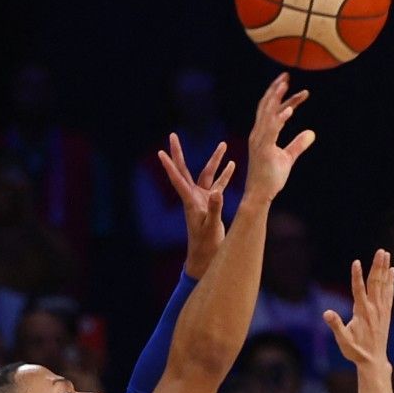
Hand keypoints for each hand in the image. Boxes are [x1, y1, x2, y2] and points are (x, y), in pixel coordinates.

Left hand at [157, 137, 235, 279]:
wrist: (206, 256)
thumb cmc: (206, 245)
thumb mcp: (211, 227)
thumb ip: (214, 209)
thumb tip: (216, 193)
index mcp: (190, 202)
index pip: (178, 180)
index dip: (169, 166)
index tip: (161, 152)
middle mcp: (193, 197)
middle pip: (185, 170)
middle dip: (178, 153)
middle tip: (172, 135)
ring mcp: (202, 199)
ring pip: (207, 174)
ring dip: (215, 160)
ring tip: (223, 145)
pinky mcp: (211, 203)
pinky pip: (218, 185)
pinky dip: (225, 175)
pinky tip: (232, 165)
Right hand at [243, 73, 313, 206]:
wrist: (259, 195)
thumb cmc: (270, 178)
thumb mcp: (287, 158)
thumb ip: (298, 144)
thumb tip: (312, 133)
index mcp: (261, 134)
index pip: (270, 110)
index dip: (280, 97)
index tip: (292, 86)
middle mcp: (257, 134)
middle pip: (265, 105)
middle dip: (276, 89)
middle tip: (287, 75)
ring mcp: (259, 141)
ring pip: (267, 113)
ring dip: (277, 97)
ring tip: (287, 83)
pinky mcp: (263, 149)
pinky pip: (272, 130)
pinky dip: (280, 118)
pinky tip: (290, 109)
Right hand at [324, 248, 393, 368]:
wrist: (374, 361)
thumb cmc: (356, 351)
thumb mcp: (343, 340)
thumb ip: (335, 325)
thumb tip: (326, 313)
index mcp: (362, 313)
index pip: (358, 291)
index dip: (357, 276)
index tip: (356, 262)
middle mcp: (374, 309)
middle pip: (375, 283)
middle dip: (377, 266)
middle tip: (380, 251)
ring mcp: (382, 310)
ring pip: (383, 285)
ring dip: (385, 269)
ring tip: (386, 254)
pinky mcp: (386, 313)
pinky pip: (389, 293)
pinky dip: (390, 281)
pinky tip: (392, 271)